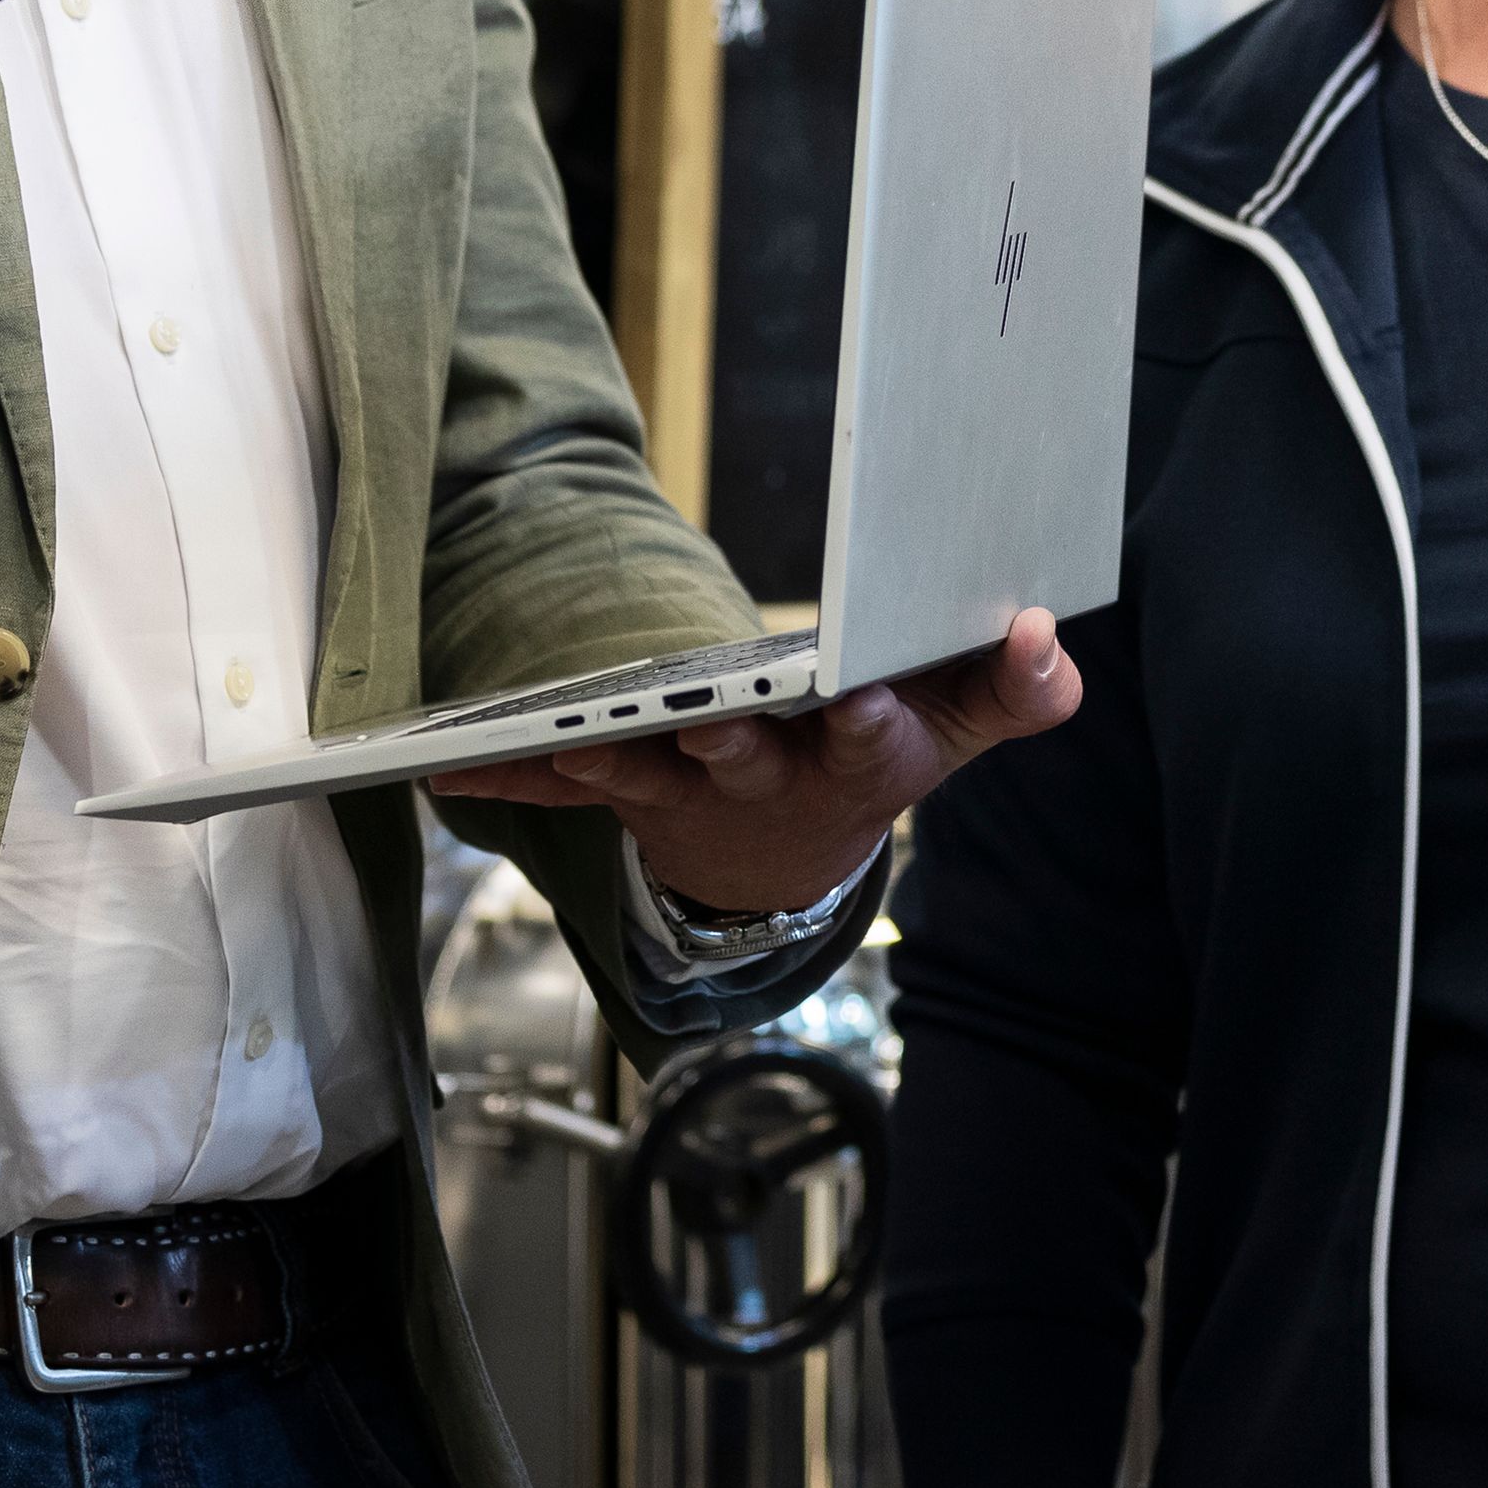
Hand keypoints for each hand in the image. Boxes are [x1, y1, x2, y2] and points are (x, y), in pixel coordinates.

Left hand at [428, 609, 1083, 918]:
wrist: (789, 853)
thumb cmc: (877, 754)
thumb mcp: (958, 726)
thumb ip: (1014, 686)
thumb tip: (1046, 633)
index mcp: (857, 760)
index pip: (875, 741)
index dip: (873, 718)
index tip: (866, 695)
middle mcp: (770, 785)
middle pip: (751, 763)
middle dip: (732, 743)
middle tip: (714, 728)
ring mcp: (690, 795)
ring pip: (644, 777)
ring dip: (606, 759)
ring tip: (565, 744)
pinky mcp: (626, 791)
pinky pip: (559, 783)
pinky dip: (503, 774)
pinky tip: (442, 763)